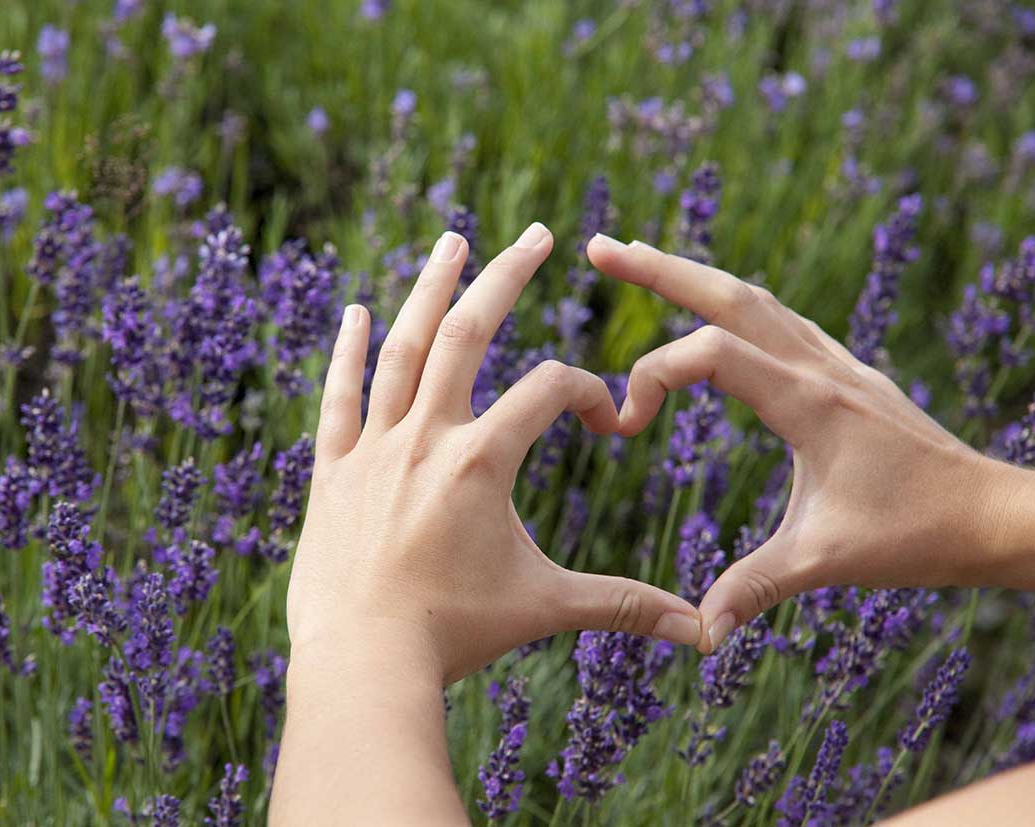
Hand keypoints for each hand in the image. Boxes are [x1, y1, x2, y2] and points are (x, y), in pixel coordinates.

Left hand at [287, 224, 701, 684]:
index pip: (547, 390)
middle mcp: (425, 438)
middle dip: (506, 277)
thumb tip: (702, 630)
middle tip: (536, 232)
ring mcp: (372, 449)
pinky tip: (356, 309)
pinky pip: (338, 397)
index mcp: (481, 460)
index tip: (601, 419)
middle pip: (467, 333)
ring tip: (452, 240)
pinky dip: (346, 351)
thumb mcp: (545, 607)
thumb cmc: (455, 635)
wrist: (361, 664)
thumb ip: (624, 604)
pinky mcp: (332, 471)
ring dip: (428, 289)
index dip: (585, 392)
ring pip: (400, 349)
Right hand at [587, 234, 1006, 653]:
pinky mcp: (845, 373)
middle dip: (658, 269)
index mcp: (810, 403)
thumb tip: (698, 633)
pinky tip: (718, 308)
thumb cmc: (916, 535)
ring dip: (693, 274)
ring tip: (641, 256)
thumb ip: (754, 587)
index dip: (654, 376)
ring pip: (755, 297)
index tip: (624, 424)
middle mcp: (821, 367)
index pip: (712, 353)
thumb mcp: (825, 563)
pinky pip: (781, 318)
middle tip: (598, 248)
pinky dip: (734, 301)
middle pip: (729, 294)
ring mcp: (836, 363)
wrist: (994, 515)